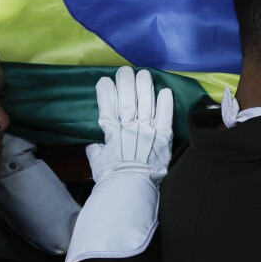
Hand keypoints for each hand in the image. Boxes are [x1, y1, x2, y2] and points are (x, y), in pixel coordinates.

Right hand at [85, 67, 174, 187]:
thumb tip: (94, 145)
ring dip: (145, 86)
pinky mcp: (163, 138)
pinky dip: (165, 103)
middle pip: (127, 98)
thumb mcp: (97, 163)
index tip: (104, 80)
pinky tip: (165, 91)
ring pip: (147, 102)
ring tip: (143, 74)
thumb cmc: (111, 179)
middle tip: (125, 70)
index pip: (107, 105)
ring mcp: (147, 131)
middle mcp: (129, 127)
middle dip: (125, 81)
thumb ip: (96, 151)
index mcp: (111, 133)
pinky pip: (165, 117)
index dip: (105, 90)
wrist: (130, 191)